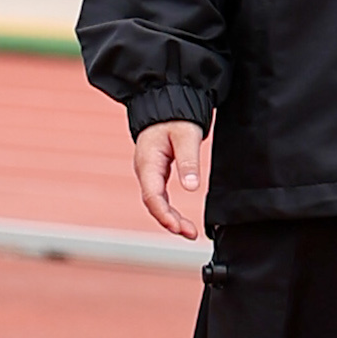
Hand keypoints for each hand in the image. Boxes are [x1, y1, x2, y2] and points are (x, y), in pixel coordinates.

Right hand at [134, 121, 208, 240]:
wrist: (165, 103)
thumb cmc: (174, 117)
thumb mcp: (186, 135)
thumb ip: (188, 161)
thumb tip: (191, 187)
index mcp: (147, 162)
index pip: (152, 196)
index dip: (164, 214)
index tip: (178, 228)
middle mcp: (145, 171)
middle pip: (154, 204)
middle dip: (170, 222)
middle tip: (190, 233)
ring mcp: (149, 173)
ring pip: (156, 202)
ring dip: (170, 219)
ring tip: (189, 232)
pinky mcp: (156, 173)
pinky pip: (159, 197)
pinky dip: (169, 210)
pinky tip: (180, 220)